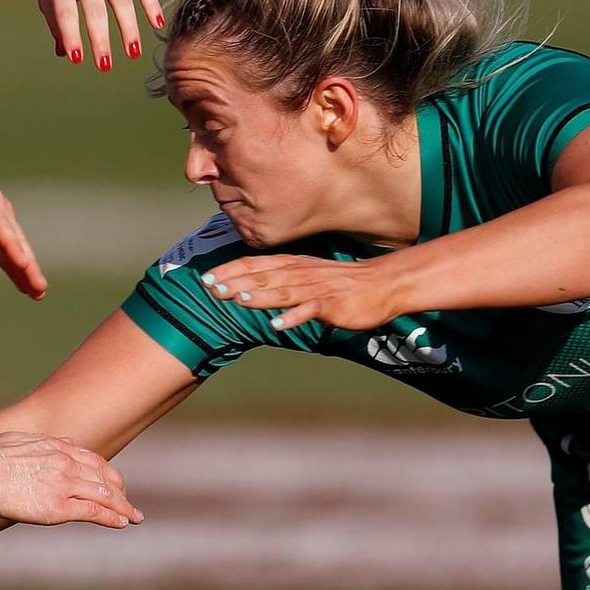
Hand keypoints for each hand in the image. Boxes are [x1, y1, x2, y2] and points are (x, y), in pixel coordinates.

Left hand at [0, 149, 45, 298]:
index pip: (2, 228)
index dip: (13, 247)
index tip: (24, 264)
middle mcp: (0, 214)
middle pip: (17, 243)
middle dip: (28, 265)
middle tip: (40, 287)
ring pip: (16, 252)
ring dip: (27, 272)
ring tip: (39, 293)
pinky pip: (7, 256)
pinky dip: (17, 271)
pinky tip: (26, 288)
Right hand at [0, 432, 141, 528]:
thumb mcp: (16, 440)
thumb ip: (40, 442)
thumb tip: (58, 441)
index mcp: (55, 446)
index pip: (92, 459)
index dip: (107, 473)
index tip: (115, 482)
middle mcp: (66, 462)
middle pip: (104, 476)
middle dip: (120, 490)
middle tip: (128, 503)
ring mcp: (64, 484)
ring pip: (104, 495)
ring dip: (123, 507)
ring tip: (134, 517)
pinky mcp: (59, 506)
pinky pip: (94, 511)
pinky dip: (111, 517)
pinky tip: (122, 523)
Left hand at [31, 0, 163, 70]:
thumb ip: (55, 20)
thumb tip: (66, 54)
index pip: (65, 11)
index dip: (71, 35)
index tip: (76, 59)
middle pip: (95, 9)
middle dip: (100, 39)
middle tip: (104, 66)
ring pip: (122, 0)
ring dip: (129, 28)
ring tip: (132, 53)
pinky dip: (151, 4)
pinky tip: (157, 25)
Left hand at [199, 253, 405, 331]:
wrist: (383, 283)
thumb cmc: (342, 281)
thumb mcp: (307, 274)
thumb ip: (280, 278)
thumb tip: (249, 285)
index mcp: (293, 265)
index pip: (255, 264)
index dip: (230, 270)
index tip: (206, 277)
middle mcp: (301, 274)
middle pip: (263, 277)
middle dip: (235, 282)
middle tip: (209, 288)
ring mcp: (317, 289)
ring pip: (283, 291)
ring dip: (259, 296)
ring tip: (236, 299)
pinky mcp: (333, 305)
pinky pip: (311, 310)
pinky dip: (294, 316)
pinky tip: (278, 324)